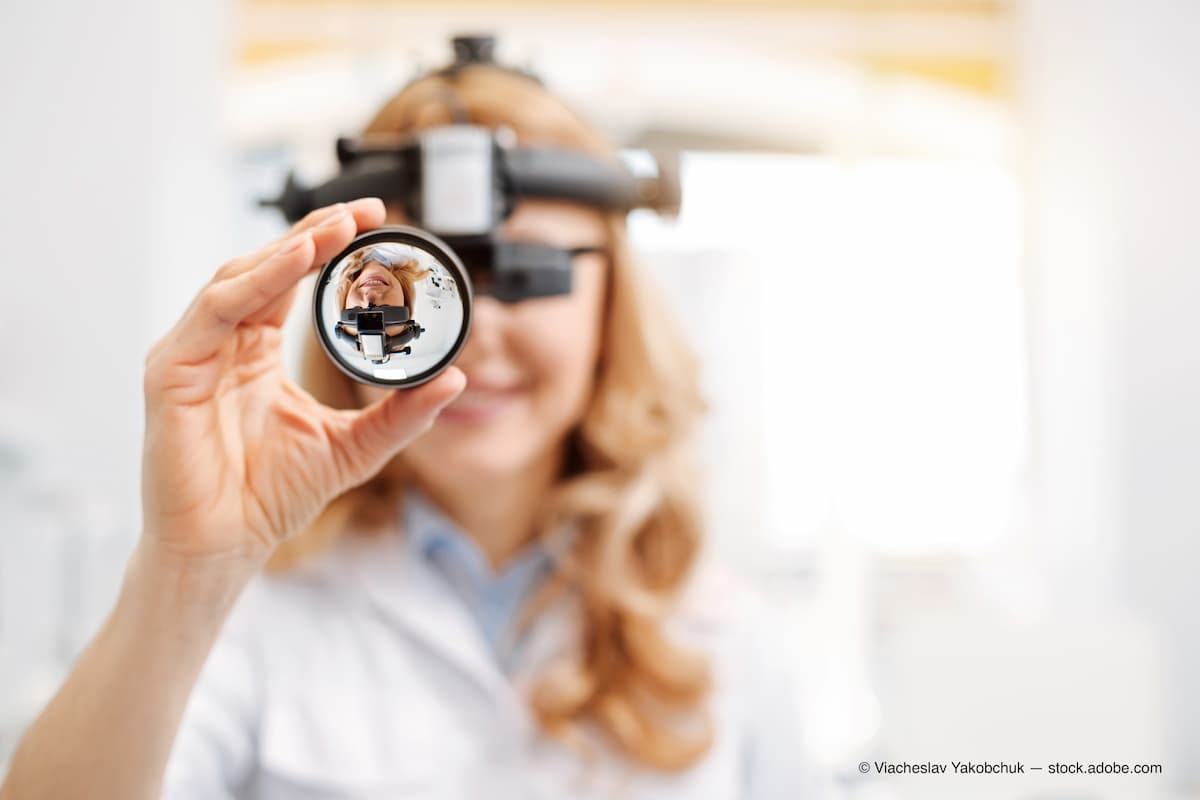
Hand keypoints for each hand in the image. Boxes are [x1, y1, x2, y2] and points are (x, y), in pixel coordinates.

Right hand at [140, 199, 464, 565]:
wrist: (227, 546)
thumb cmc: (271, 495)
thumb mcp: (353, 446)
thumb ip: (401, 414)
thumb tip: (454, 380)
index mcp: (254, 351)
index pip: (291, 280)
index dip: (328, 245)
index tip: (374, 221)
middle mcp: (221, 343)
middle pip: (265, 267)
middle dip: (314, 232)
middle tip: (363, 210)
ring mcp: (192, 353)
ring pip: (238, 279)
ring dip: (288, 249)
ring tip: (335, 229)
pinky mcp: (171, 372)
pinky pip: (214, 312)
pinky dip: (256, 283)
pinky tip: (295, 261)